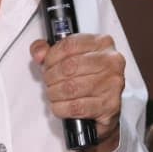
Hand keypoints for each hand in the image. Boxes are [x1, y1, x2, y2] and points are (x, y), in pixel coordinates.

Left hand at [29, 35, 125, 151]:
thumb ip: (49, 50)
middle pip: (69, 66)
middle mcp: (111, 61)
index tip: (47, 64)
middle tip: (49, 81)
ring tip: (54, 93)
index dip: (51, 56)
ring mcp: (113, 83)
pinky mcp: (109, 105)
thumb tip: (39, 53)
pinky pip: (76, 107)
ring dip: (55, 93)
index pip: (69, 45)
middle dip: (51, 76)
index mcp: (102, 43)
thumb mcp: (69, 56)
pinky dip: (62, 108)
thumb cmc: (88, 78)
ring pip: (71, 88)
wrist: (105, 106)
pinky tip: (60, 105)